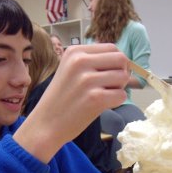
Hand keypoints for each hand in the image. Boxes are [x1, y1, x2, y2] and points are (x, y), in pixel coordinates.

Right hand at [15, 44, 129, 162]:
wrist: (45, 124)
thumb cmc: (60, 99)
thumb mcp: (70, 70)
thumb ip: (92, 62)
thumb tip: (125, 63)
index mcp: (74, 52)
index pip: (111, 48)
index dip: (116, 62)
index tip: (108, 74)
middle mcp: (80, 61)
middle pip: (121, 59)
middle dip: (122, 72)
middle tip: (110, 85)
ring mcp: (87, 80)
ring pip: (124, 77)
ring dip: (119, 88)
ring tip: (103, 95)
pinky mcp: (95, 98)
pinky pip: (121, 95)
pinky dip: (116, 102)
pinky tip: (101, 105)